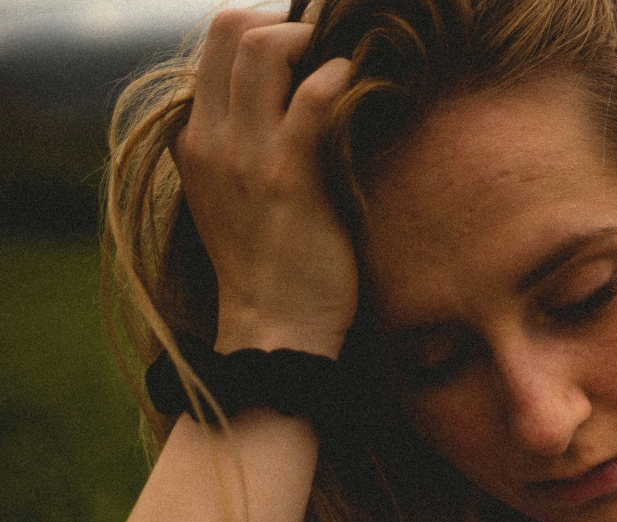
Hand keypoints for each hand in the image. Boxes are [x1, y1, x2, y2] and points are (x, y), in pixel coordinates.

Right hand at [174, 10, 356, 358]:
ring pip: (263, 51)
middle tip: (321, 41)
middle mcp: (211, 138)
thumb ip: (238, 146)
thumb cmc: (265, 263)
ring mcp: (245, 156)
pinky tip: (352, 81)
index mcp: (194, 139)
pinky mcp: (289, 178)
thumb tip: (277, 101)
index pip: (213, 43)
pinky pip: (311, 101)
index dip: (259, 25)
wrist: (273, 327)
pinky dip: (335, 77)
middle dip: (283, 21)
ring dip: (309, 39)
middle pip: (231, 30)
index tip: (298, 42)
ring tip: (337, 58)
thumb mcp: (230, 197)